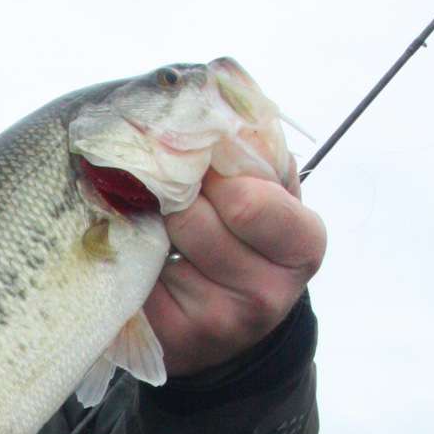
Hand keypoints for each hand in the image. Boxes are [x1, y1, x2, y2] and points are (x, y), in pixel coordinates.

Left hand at [143, 170, 325, 376]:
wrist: (233, 324)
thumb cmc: (252, 242)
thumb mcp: (272, 194)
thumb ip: (257, 151)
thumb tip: (228, 96)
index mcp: (303, 247)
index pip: (246, 200)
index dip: (212, 175)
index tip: (202, 168)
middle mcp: (268, 294)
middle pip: (191, 219)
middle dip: (174, 197)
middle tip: (172, 193)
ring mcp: (218, 322)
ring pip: (157, 245)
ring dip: (149, 225)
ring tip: (160, 225)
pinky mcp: (173, 336)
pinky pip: (134, 275)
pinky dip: (131, 256)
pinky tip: (145, 256)